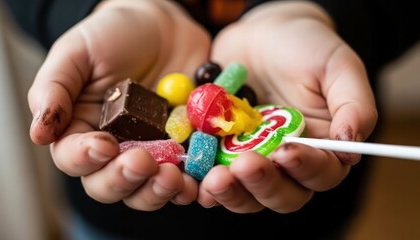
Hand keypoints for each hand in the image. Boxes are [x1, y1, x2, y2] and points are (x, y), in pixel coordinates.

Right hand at [28, 0, 210, 210]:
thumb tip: (38, 134)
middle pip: (111, 184)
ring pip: (148, 189)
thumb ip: (55, 88)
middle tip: (142, 162)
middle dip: (125, 179)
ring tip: (172, 177)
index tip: (103, 145)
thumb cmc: (114, 35)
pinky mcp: (184, 148)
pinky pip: (187, 176)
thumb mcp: (77, 52)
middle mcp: (116, 148)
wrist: (163, 28)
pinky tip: (197, 181)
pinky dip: (192, 184)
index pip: (74, 157)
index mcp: (83, 129)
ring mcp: (152, 152)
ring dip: (159, 191)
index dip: (85, 158)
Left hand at [198, 1, 377, 212]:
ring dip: (232, 192)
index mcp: (321, 148)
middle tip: (244, 165)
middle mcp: (286, 162)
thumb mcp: (336, 66)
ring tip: (215, 178)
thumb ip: (352, 102)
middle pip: (282, 195)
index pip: (321, 174)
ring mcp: (252, 159)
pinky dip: (204, 183)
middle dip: (263, 185)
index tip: (287, 150)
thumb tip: (352, 143)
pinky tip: (194, 177)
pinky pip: (214, 177)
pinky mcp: (222, 153)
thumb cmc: (305, 48)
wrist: (261, 36)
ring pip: (246, 194)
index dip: (306, 168)